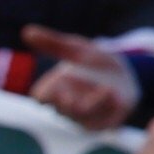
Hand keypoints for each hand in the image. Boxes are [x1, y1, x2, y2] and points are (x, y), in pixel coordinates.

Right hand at [23, 28, 137, 131]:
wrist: (126, 73)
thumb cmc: (94, 62)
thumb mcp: (77, 49)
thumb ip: (54, 43)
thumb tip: (27, 31)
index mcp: (54, 89)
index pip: (41, 97)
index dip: (44, 96)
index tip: (47, 92)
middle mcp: (66, 106)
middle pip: (60, 109)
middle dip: (65, 104)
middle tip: (69, 98)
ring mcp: (85, 117)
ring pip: (82, 116)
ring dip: (92, 104)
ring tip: (105, 89)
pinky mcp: (104, 123)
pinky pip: (103, 122)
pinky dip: (108, 109)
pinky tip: (116, 95)